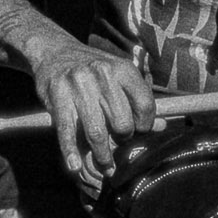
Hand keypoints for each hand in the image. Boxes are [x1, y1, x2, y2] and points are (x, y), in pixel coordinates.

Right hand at [25, 36, 157, 187]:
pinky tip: (74, 165)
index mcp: (122, 68)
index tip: (138, 132)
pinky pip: (67, 130)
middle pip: (122, 122)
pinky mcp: (57, 95)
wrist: (54, 51)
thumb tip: (162, 127)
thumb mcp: (118, 77)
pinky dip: (70, 151)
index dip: (145, 125)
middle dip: (122, 139)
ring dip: (102, 155)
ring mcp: (78, 84)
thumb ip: (138, 101)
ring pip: (96, 132)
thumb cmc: (93, 70)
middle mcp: (101, 73)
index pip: (145, 105)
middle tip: (118, 142)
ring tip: (105, 166)